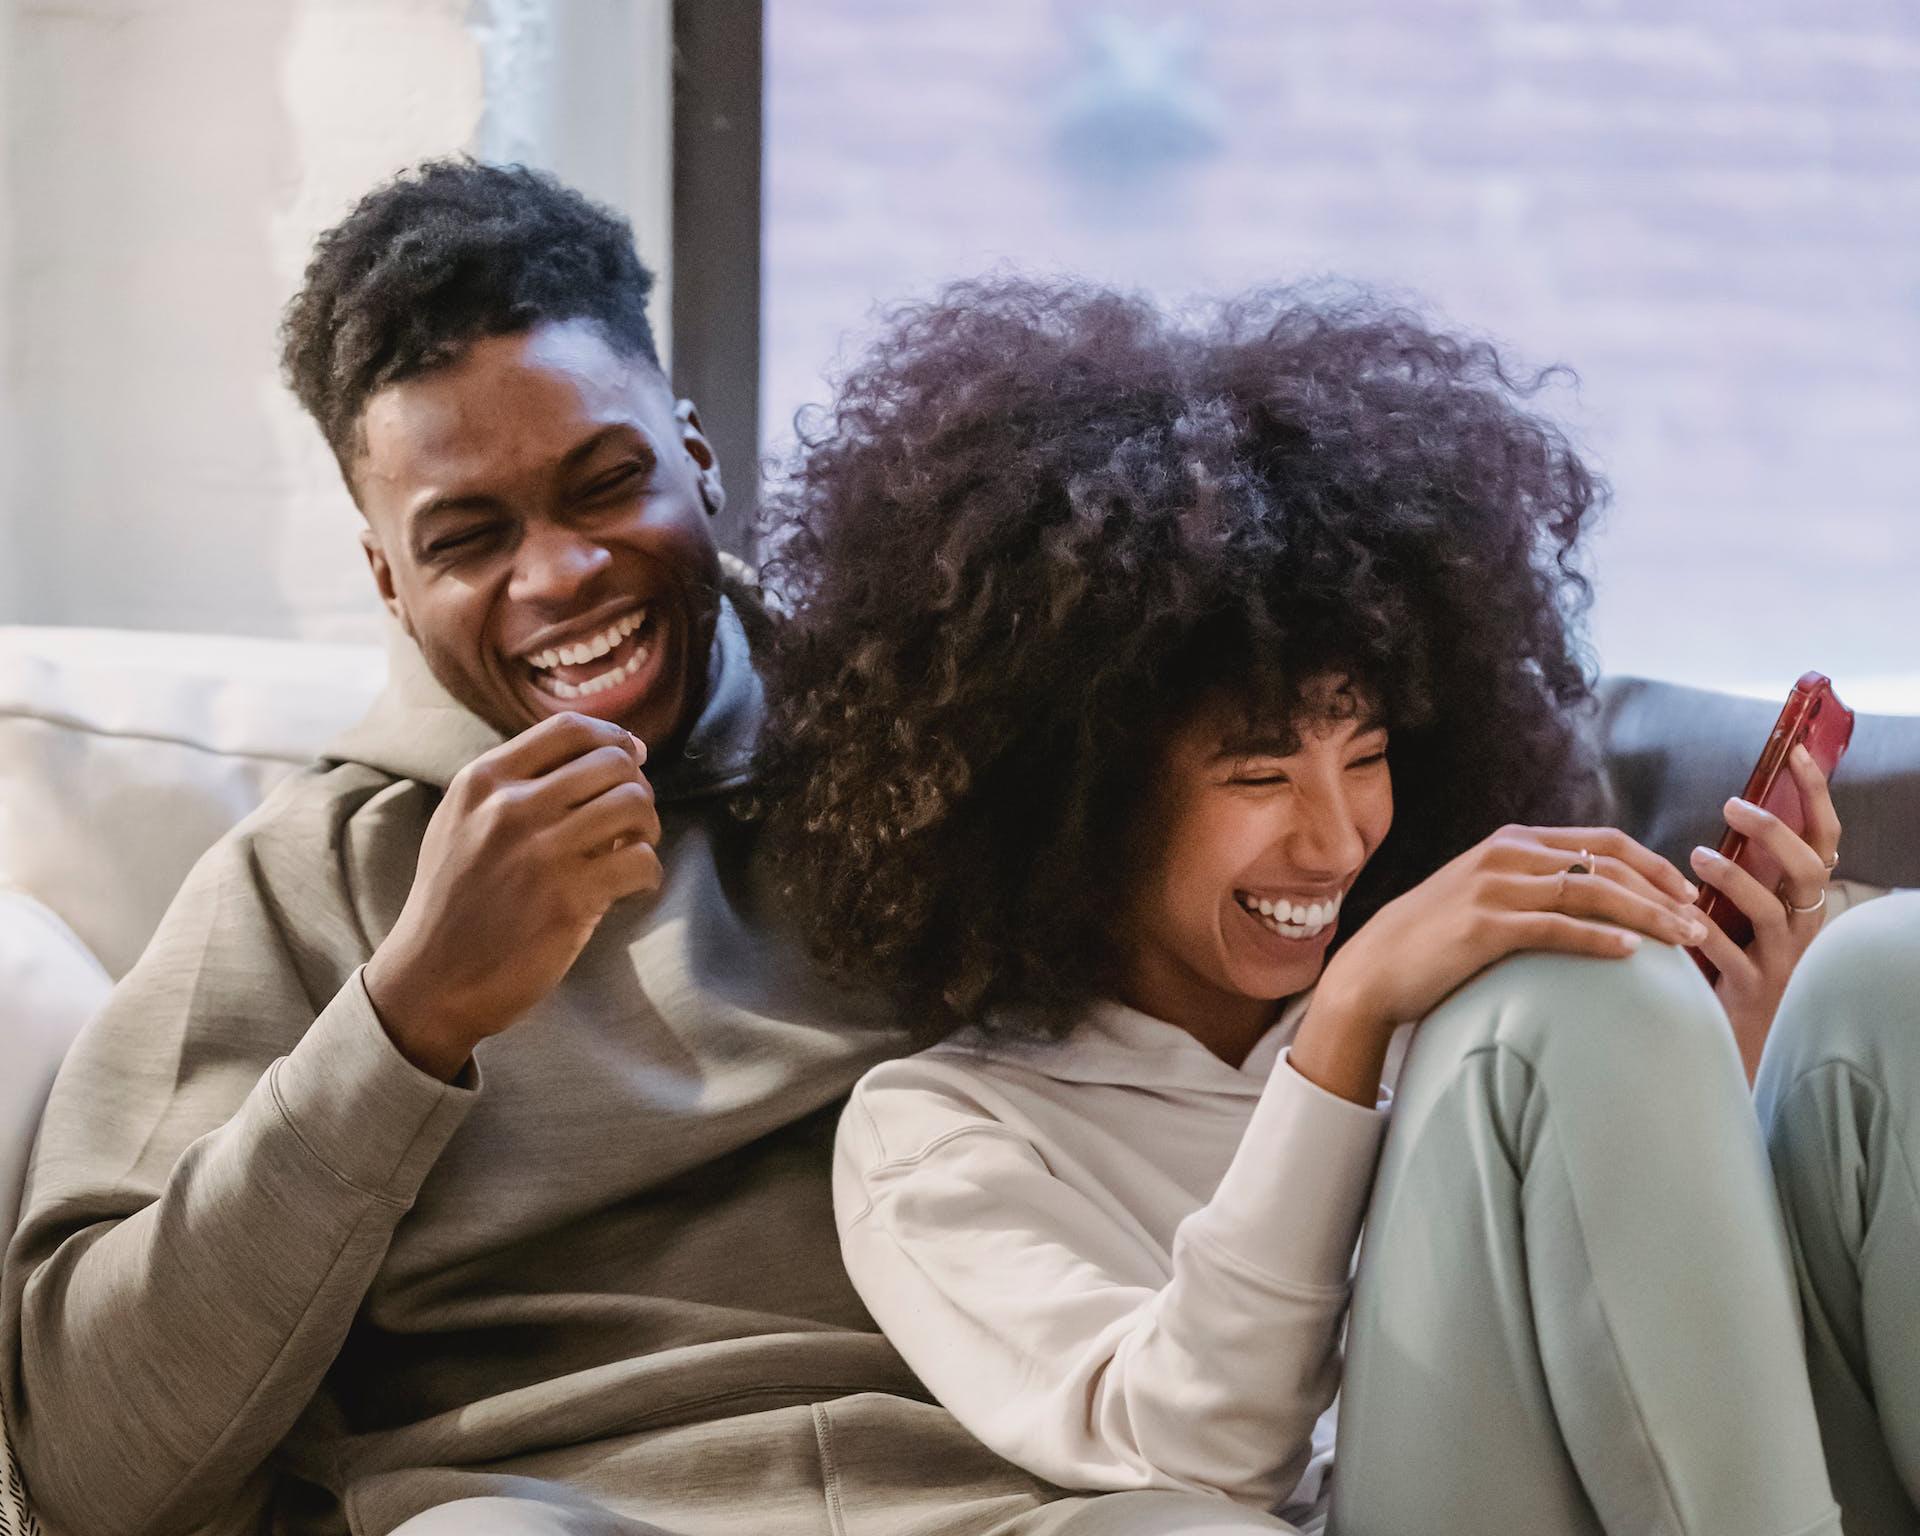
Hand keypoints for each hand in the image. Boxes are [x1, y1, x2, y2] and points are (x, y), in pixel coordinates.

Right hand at [364, 712, 663, 1078]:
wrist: (430, 981)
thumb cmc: (454, 903)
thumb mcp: (460, 824)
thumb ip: (511, 787)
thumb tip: (600, 758)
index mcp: (483, 781)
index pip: (568, 730)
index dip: (613, 738)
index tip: (630, 756)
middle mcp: (511, 807)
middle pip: (612, 762)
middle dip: (636, 786)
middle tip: (632, 818)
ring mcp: (540, 852)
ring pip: (634, 804)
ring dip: (649, 827)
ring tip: (633, 850)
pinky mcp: (567, 899)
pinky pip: (641, 861)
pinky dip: (649, 872)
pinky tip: (633, 886)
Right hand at [1294, 825, 1703, 1104]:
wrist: (1374, 968)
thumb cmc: (1436, 940)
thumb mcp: (1484, 895)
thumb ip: (1531, 886)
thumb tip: (1591, 900)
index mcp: (1512, 842)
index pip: (1602, 840)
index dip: (1654, 864)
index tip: (1689, 892)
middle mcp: (1506, 855)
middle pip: (1606, 862)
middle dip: (1663, 891)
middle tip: (1701, 922)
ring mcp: (1495, 888)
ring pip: (1591, 891)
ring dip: (1647, 915)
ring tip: (1685, 941)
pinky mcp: (1485, 925)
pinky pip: (1555, 928)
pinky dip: (1598, 938)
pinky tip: (1630, 955)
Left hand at [1688, 743, 1841, 1082]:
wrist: (1741, 1046)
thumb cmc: (1737, 970)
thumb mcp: (1749, 916)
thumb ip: (1748, 874)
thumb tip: (1731, 815)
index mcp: (1804, 905)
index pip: (1824, 842)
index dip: (1816, 797)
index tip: (1796, 753)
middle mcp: (1803, 931)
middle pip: (1807, 872)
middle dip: (1775, 832)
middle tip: (1734, 804)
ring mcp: (1781, 964)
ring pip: (1771, 913)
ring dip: (1734, 879)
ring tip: (1697, 855)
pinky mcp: (1751, 993)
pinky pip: (1729, 958)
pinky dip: (1703, 934)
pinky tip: (1678, 919)